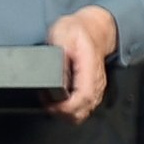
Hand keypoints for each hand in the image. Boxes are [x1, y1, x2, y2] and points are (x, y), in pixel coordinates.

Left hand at [45, 6, 117, 122]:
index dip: (66, 107)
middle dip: (63, 114)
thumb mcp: (62, 35)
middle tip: (47, 104)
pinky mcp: (93, 90)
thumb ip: (59, 57)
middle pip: (84, 111)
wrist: (91, 28)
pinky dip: (70, 110)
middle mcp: (96, 81)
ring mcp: (96, 87)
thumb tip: (56, 78)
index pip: (84, 97)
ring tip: (51, 102)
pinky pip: (84, 108)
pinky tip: (60, 100)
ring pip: (84, 113)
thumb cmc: (76, 31)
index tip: (51, 104)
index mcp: (90, 67)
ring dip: (66, 113)